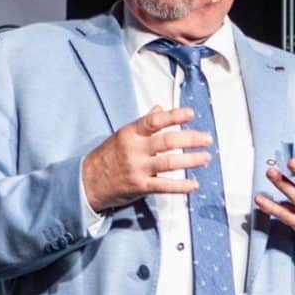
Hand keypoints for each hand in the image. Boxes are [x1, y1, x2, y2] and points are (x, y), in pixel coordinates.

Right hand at [81, 105, 212, 213]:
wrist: (88, 182)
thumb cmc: (108, 156)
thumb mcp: (123, 135)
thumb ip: (144, 123)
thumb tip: (160, 108)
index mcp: (131, 133)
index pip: (154, 121)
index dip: (174, 116)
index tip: (191, 114)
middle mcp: (135, 149)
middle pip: (167, 142)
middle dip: (190, 139)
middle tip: (207, 138)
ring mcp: (138, 168)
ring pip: (169, 163)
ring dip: (191, 160)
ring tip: (206, 158)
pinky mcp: (140, 186)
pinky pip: (165, 186)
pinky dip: (181, 186)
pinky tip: (194, 184)